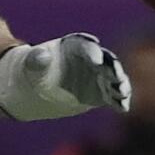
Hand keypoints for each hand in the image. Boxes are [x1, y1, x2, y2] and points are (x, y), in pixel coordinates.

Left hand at [0, 33, 131, 120]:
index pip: (87, 46)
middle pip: (106, 60)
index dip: (92, 52)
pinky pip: (113, 97)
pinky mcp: (101, 93)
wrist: (38, 87)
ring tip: (121, 92)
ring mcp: (98, 76)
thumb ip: (36, 60)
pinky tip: (123, 108)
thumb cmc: (35, 70)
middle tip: (115, 75)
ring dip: (120, 84)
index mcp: (75, 46)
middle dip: (112, 67)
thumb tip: (41, 55)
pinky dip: (119, 101)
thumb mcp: (32, 64)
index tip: (96, 61)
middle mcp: (91, 59)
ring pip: (114, 78)